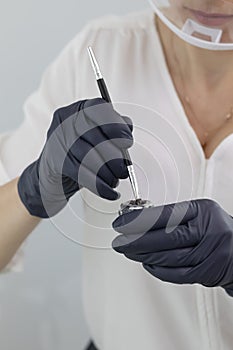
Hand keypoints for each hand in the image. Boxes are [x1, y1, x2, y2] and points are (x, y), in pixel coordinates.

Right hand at [18, 98, 132, 217]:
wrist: (53, 172)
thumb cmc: (80, 150)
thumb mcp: (98, 134)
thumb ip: (114, 127)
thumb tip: (127, 127)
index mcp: (81, 109)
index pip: (100, 109)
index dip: (117, 126)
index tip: (127, 142)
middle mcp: (67, 120)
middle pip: (96, 136)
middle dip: (115, 157)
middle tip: (124, 169)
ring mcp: (58, 140)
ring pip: (89, 156)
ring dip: (108, 173)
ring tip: (115, 180)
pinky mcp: (55, 161)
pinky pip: (81, 173)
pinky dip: (98, 185)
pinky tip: (108, 191)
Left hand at [112, 199, 232, 296]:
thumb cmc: (215, 228)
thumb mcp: (199, 214)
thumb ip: (173, 217)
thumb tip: (138, 221)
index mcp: (203, 210)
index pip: (166, 214)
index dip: (140, 220)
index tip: (122, 222)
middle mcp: (209, 231)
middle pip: (166, 237)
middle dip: (137, 240)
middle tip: (119, 240)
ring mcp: (210, 253)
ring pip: (169, 257)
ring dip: (144, 255)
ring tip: (128, 251)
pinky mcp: (208, 273)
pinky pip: (177, 274)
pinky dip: (158, 270)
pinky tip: (147, 263)